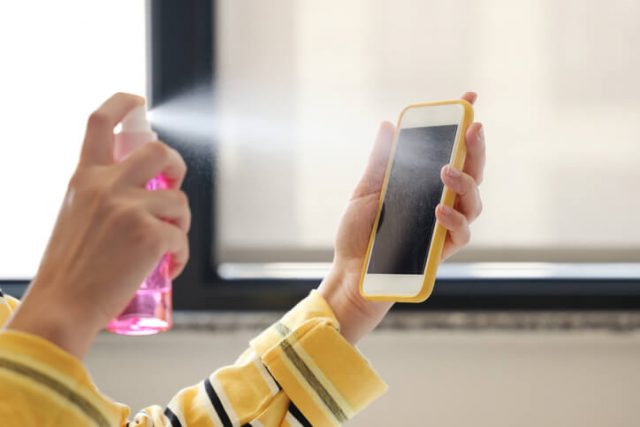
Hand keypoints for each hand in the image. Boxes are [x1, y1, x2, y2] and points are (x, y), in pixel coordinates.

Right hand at [6, 93, 190, 358]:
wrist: (62, 307)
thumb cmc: (69, 270)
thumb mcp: (75, 217)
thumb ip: (100, 198)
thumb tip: (140, 196)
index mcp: (84, 178)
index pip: (100, 123)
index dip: (123, 104)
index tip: (138, 100)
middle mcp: (106, 185)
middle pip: (158, 151)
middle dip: (175, 164)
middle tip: (173, 185)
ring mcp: (129, 207)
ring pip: (178, 200)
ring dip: (180, 223)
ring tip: (167, 247)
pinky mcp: (150, 233)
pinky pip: (181, 237)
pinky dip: (180, 255)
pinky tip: (168, 268)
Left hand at [318, 92, 484, 343]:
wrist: (349, 274)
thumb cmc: (357, 235)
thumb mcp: (365, 192)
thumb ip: (381, 162)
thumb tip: (388, 125)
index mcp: (423, 187)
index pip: (450, 154)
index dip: (463, 128)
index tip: (471, 98)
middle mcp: (440, 204)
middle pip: (471, 174)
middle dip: (475, 149)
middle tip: (473, 128)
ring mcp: (443, 228)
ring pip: (474, 203)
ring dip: (465, 183)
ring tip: (447, 172)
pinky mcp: (442, 252)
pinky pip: (461, 234)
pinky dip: (453, 220)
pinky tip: (440, 210)